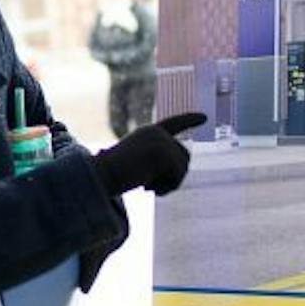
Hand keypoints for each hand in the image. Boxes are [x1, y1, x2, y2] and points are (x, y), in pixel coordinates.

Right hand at [92, 112, 207, 196]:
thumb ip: (156, 163)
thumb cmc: (112, 175)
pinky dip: (166, 188)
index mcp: (148, 132)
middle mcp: (157, 132)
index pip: (174, 123)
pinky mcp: (163, 152)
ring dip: (169, 183)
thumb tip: (178, 168)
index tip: (205, 117)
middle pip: (185, 156)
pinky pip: (178, 176)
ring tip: (147, 187)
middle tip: (150, 187)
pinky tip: (146, 187)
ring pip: (183, 167)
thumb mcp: (138, 166)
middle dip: (174, 176)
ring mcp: (160, 141)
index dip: (190, 120)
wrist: (100, 175)